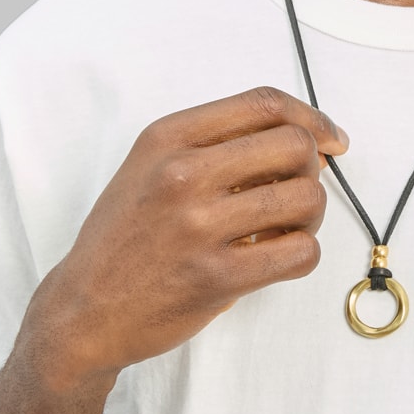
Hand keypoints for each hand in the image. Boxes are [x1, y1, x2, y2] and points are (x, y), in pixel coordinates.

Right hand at [27, 87, 347, 386]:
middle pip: (294, 146)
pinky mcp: (216, 277)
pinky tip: (278, 257)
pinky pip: (300, 253)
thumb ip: (215, 144)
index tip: (330, 138)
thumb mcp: (151, 166)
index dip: (311, 117)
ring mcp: (199, 225)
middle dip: (312, 167)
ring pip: (306, 198)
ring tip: (285, 227)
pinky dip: (302, 254)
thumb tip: (306, 139)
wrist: (83, 310)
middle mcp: (182, 173)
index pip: (263, 103)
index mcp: (168, 137)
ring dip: (310, 214)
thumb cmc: (126, 236)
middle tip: (297, 189)